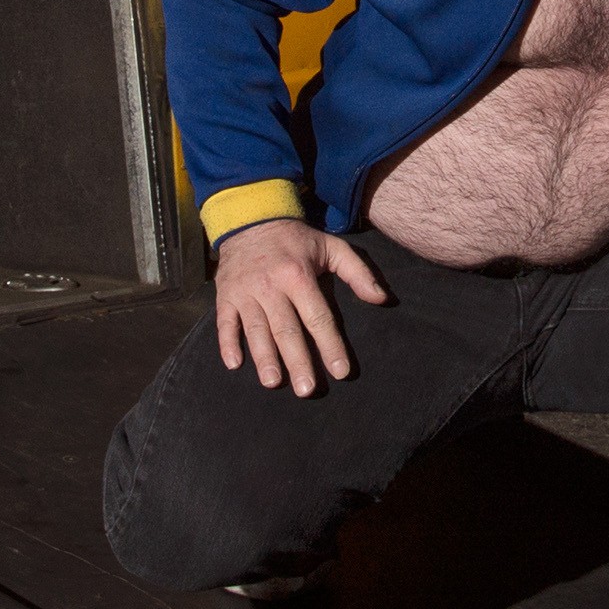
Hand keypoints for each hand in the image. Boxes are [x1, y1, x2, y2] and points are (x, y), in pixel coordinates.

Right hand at [213, 218, 387, 396]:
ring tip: (273, 383)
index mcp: (298, 275)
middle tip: (307, 390)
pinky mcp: (225, 295)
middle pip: (287, 329)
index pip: (318, 317)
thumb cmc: (296, 240)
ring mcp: (245, 292)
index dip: (330, 345)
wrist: (251, 218)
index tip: (341, 372)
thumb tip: (382, 300)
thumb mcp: (331, 247)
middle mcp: (271, 286)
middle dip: (298, 361)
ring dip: (264, 358)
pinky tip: (234, 364)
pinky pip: (225, 323)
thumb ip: (358, 273)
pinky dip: (227, 343)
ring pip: (256, 330)